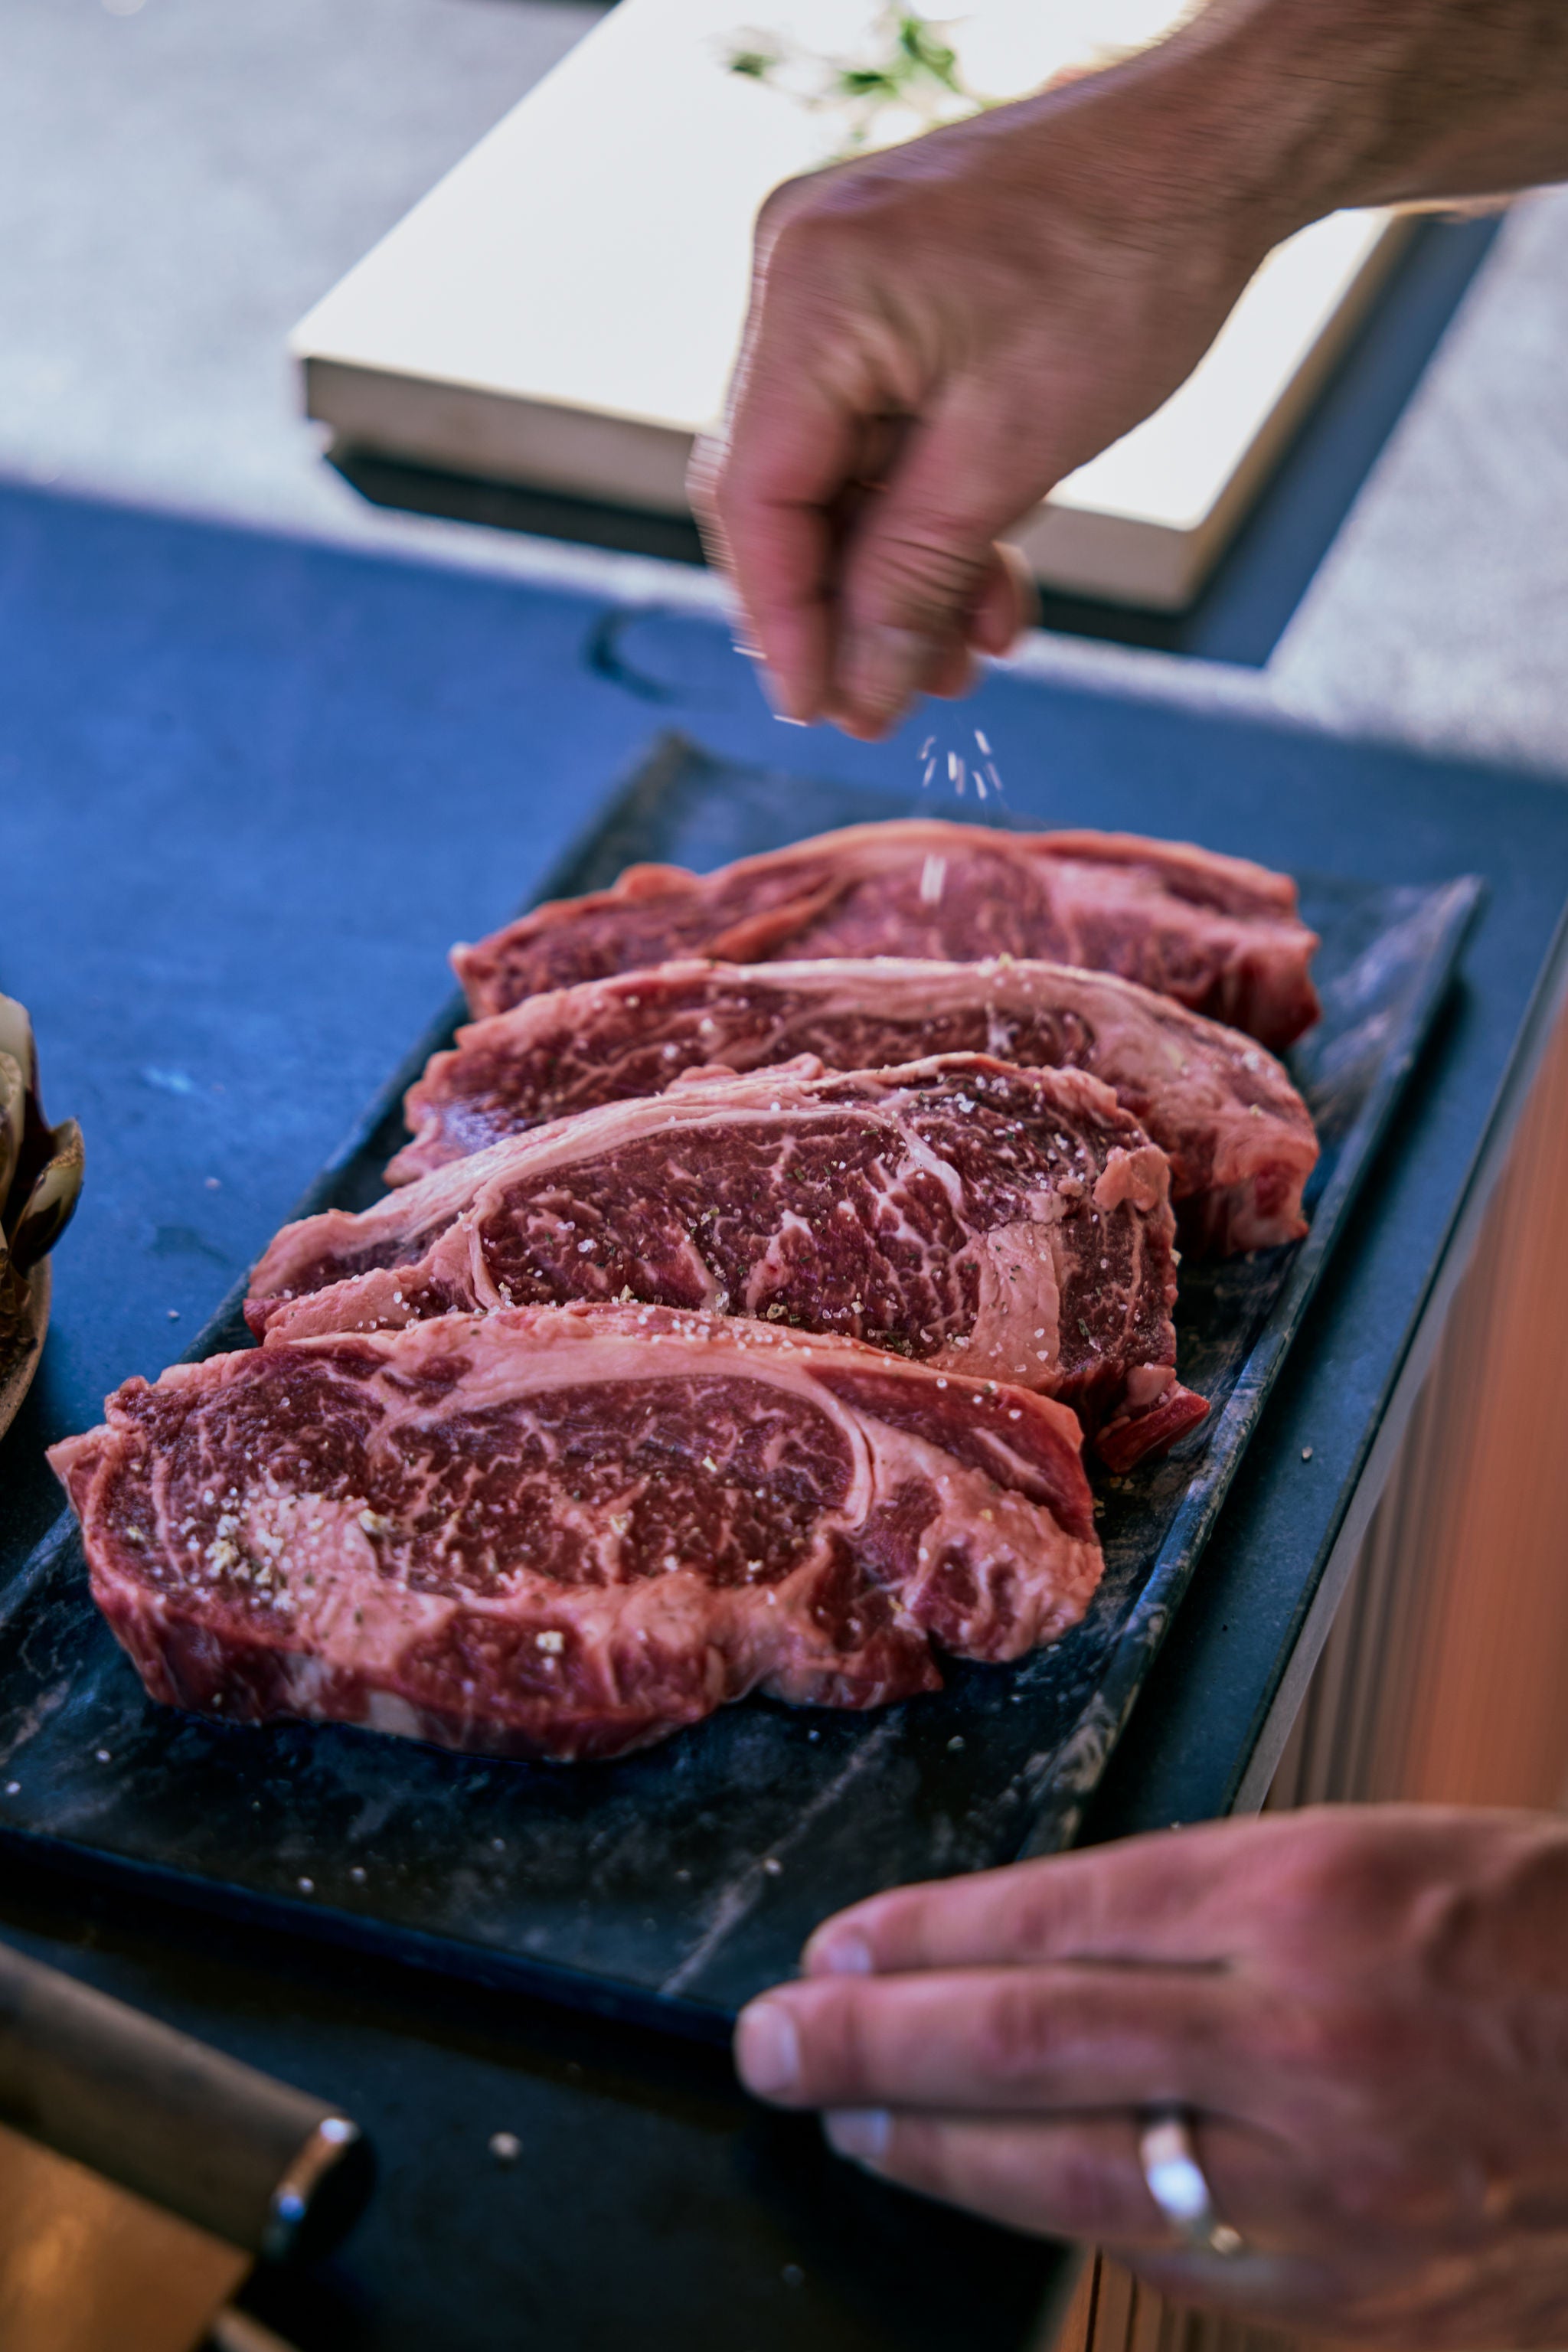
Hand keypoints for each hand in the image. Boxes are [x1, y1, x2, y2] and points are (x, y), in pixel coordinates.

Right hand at [690, 32, 1294, 738]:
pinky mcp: (886, 293)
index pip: (754, 499)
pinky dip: (929, 511)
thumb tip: (856, 692)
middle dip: (850, 607)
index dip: (783, 623)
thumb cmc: (1134, 263)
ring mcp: (837, 279)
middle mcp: (798, 274)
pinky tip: (988, 581)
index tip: (820, 714)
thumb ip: (914, 577)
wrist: (1221, 144)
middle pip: (783, 493)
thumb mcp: (1017, 451)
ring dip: (900, 573)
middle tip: (905, 700)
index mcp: (813, 295)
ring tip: (971, 652)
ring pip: (837, 475)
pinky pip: (878, 429)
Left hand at [734, 1806, 1567, 2345]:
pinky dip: (1057, 2215)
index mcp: (1300, 1904)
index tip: (832, 1948)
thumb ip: (1177, 1909)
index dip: (917, 1940)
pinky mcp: (1344, 2302)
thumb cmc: (1508, 1929)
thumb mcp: (1341, 1854)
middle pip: (1026, 2048)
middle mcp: (1300, 2049)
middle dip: (869, 2048)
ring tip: (848, 2118)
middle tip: (771, 2043)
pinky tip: (995, 2186)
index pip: (1050, 1923)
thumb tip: (1004, 1948)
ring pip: (1067, 2179)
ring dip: (934, 2148)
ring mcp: (1324, 2194)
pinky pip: (1160, 2256)